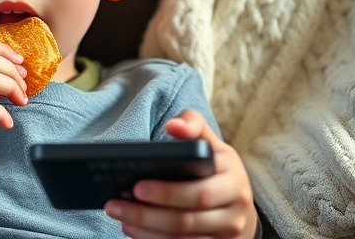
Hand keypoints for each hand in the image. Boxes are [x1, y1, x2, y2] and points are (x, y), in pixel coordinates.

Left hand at [104, 110, 257, 237]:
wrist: (238, 203)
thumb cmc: (215, 167)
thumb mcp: (210, 143)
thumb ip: (193, 125)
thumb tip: (173, 126)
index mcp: (232, 179)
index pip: (199, 192)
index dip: (167, 193)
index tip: (136, 186)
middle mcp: (235, 211)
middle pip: (185, 220)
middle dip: (146, 215)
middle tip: (115, 204)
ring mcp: (227, 234)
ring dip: (145, 231)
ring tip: (120, 217)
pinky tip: (133, 231)